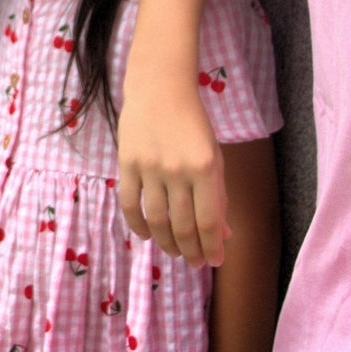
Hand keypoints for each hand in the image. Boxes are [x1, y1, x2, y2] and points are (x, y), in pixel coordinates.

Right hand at [118, 82, 229, 267]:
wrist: (161, 88)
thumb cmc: (194, 123)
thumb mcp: (214, 155)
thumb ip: (218, 194)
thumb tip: (223, 234)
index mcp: (206, 166)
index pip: (208, 221)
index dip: (211, 247)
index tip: (214, 261)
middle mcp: (178, 170)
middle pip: (183, 225)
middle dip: (192, 251)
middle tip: (196, 263)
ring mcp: (150, 168)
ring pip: (157, 221)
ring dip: (167, 243)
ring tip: (175, 252)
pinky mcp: (127, 164)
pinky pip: (130, 205)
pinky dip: (138, 226)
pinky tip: (148, 236)